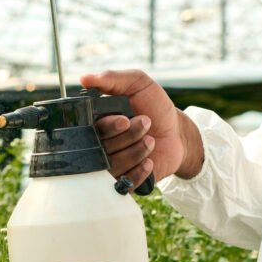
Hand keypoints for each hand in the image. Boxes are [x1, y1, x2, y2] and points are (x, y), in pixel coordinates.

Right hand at [81, 70, 203, 187]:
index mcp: (97, 122)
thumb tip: (84, 78)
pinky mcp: (124, 181)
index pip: (90, 129)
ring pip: (113, 165)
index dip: (109, 126)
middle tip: (146, 123)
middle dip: (129, 135)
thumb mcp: (138, 84)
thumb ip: (112, 78)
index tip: (125, 119)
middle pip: (101, 148)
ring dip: (137, 151)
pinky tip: (150, 161)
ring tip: (151, 141)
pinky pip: (123, 183)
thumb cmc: (155, 107)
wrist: (177, 133)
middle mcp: (99, 145)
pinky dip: (138, 172)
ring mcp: (111, 165)